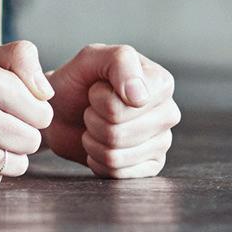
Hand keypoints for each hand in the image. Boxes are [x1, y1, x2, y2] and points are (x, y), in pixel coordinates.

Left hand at [43, 43, 179, 178]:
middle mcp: (168, 113)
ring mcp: (161, 142)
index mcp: (162, 83)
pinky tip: (99, 145)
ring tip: (93, 126)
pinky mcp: (150, 166)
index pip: (128, 105)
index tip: (96, 88)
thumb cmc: (79, 81)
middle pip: (119, 133)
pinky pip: (116, 174)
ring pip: (115, 155)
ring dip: (92, 142)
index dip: (100, 99)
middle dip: (93, 121)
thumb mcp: (93, 58)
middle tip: (92, 109)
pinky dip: (97, 161)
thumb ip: (120, 62)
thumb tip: (141, 98)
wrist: (63, 110)